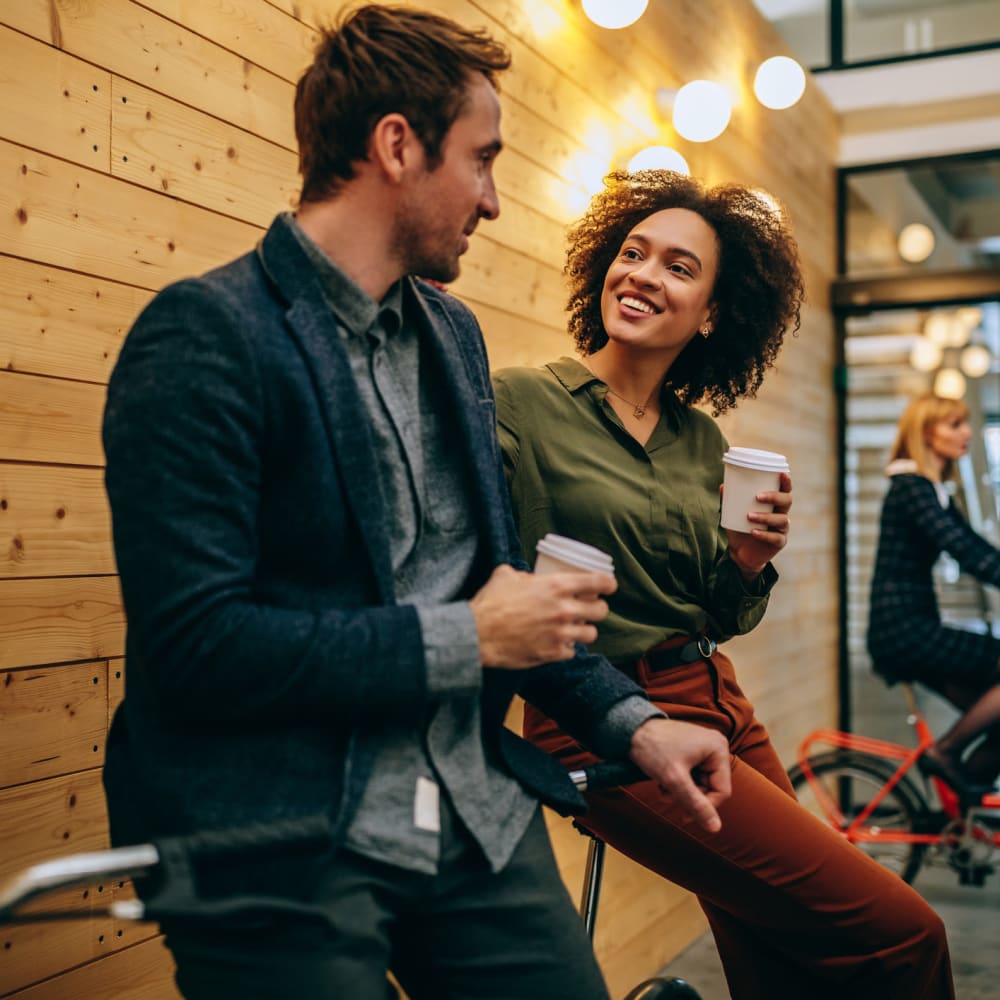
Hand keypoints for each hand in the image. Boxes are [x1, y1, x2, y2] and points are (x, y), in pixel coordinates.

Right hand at [470, 564, 615, 668]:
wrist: (477, 634)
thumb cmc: (490, 603)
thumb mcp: (506, 575)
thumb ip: (523, 574)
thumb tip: (526, 576)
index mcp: (557, 586)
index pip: (598, 582)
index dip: (608, 583)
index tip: (608, 586)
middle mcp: (564, 610)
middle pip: (601, 610)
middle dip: (597, 609)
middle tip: (589, 609)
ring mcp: (560, 634)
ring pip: (591, 634)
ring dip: (584, 630)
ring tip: (574, 629)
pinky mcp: (552, 654)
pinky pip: (572, 652)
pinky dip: (566, 648)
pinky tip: (557, 643)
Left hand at [629, 717, 730, 832]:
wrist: (629, 729)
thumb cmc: (652, 748)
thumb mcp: (675, 779)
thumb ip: (696, 804)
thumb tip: (715, 828)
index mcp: (718, 748)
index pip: (721, 790)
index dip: (704, 807)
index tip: (684, 815)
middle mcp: (715, 746)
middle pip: (710, 787)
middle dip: (688, 797)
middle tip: (667, 798)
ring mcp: (703, 747)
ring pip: (698, 784)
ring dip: (680, 792)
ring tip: (662, 790)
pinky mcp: (691, 750)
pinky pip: (691, 775)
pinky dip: (677, 783)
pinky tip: (662, 782)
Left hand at [723, 471, 791, 579]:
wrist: (740, 552)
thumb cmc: (740, 527)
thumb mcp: (733, 513)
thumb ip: (729, 501)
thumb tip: (723, 486)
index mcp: (774, 504)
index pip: (785, 490)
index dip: (786, 482)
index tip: (782, 473)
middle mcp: (781, 514)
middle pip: (787, 501)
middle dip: (774, 497)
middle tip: (757, 496)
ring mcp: (782, 529)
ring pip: (781, 519)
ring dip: (765, 516)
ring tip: (749, 516)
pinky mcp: (779, 543)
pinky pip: (775, 538)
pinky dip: (764, 534)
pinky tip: (754, 532)